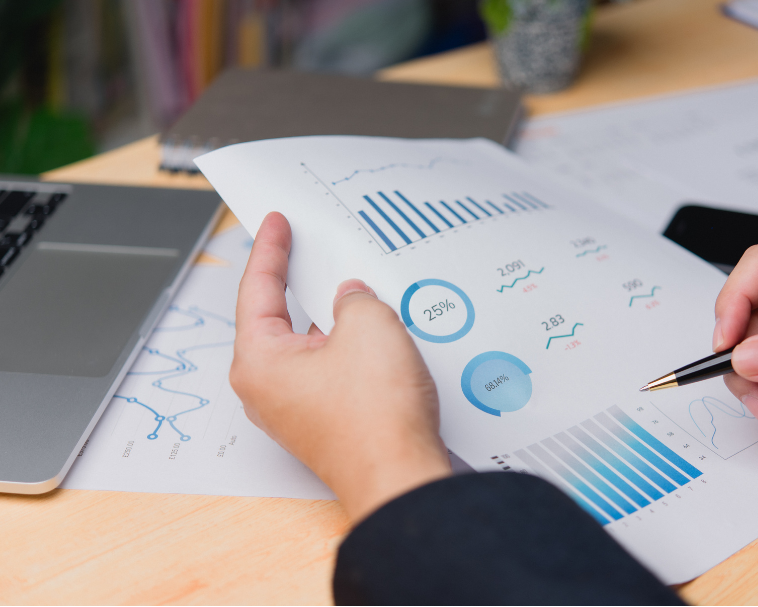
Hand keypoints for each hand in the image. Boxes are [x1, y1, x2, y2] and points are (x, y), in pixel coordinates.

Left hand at [230, 212, 450, 521]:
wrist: (401, 478)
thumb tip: (351, 298)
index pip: (258, 289)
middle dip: (297, 282)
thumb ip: (355, 297)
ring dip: (330, 318)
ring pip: (308, 346)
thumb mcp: (369, 327)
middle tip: (305, 246)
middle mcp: (268, 389)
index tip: (274, 223)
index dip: (270, 249)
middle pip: (277, 318)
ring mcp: (295, 409)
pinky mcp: (324, 421)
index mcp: (259, 362)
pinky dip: (345, 346)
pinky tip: (371, 332)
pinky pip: (327, 369)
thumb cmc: (375, 417)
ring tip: (352, 286)